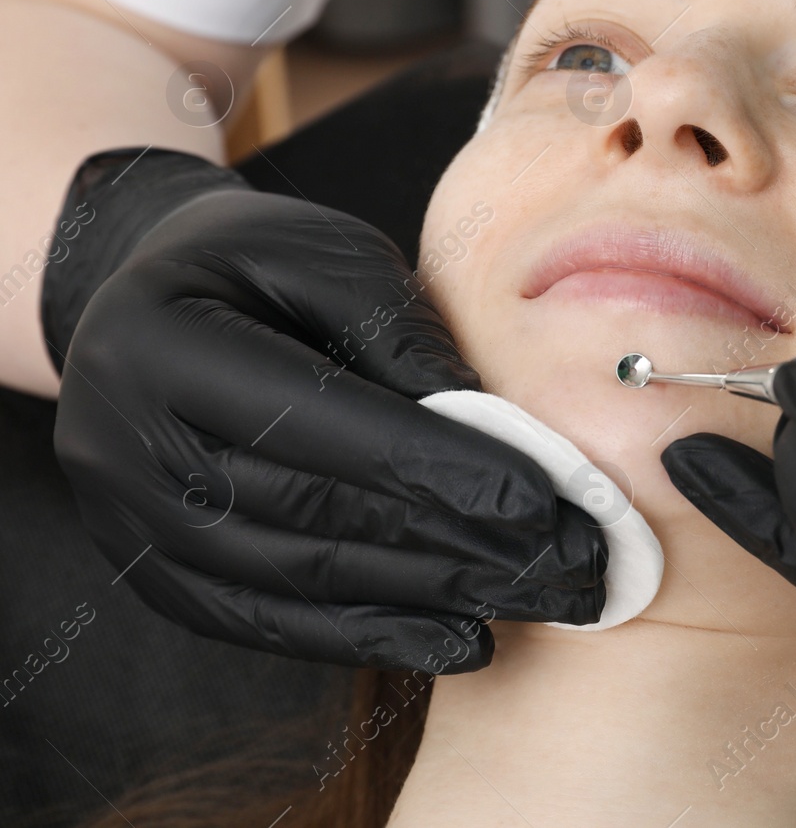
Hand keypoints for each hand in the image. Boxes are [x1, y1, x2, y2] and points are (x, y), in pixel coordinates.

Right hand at [43, 149, 604, 672]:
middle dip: (458, 541)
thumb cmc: (250, 261)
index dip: (435, 466)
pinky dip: (372, 637)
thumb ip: (398, 333)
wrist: (138, 302)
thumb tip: (488, 424)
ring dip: (433, 596)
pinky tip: (462, 639)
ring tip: (541, 597)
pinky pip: (271, 624)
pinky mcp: (158, 573)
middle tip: (569, 561)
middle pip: (317, 512)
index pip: (321, 424)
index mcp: (162, 347)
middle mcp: (127, 448)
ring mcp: (132, 524)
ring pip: (304, 580)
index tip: (540, 499)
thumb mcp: (325, 254)